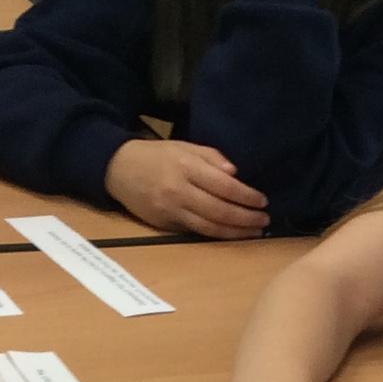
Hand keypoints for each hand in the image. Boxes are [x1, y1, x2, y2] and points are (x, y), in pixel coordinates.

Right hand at [104, 140, 269, 238]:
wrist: (118, 169)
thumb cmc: (156, 156)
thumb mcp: (184, 146)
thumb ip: (211, 158)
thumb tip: (236, 174)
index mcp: (186, 167)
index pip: (224, 186)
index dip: (247, 196)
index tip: (263, 201)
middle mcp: (178, 191)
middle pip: (220, 211)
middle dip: (246, 218)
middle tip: (264, 219)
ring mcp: (170, 211)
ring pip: (209, 227)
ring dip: (236, 232)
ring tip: (254, 231)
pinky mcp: (164, 225)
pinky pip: (195, 232)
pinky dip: (216, 235)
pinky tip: (232, 234)